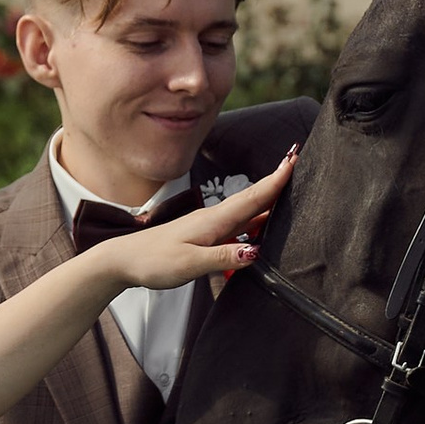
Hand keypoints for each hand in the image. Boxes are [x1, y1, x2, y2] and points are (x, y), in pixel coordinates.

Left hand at [103, 153, 295, 294]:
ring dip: (269, 200)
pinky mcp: (206, 237)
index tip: (295, 160)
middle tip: (300, 163)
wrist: (124, 260)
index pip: (252, 198)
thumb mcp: (188, 263)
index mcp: (214, 221)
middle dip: (278, 182)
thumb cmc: (153, 261)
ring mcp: (211, 227)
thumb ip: (221, 257)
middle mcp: (215, 219)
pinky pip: (239, 225)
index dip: (275, 180)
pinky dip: (256, 219)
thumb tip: (255, 251)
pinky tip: (266, 224)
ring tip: (292, 191)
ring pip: (248, 212)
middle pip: (254, 199)